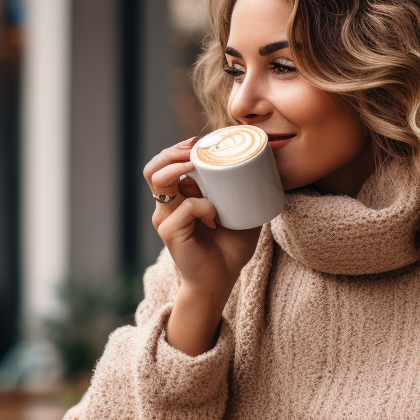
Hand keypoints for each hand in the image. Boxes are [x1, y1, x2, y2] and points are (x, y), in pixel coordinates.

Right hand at [145, 140, 259, 355]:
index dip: (178, 149)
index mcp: (179, 197)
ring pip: (159, 181)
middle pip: (153, 168)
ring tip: (197, 166)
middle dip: (173, 152)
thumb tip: (266, 163)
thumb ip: (244, 189)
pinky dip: (202, 206)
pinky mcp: (169, 233)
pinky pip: (184, 208)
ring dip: (180, 169)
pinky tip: (215, 216)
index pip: (165, 164)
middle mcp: (167, 205)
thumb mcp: (240, 210)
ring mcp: (165, 219)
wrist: (222, 278)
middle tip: (195, 149)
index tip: (201, 141)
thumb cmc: (229, 245)